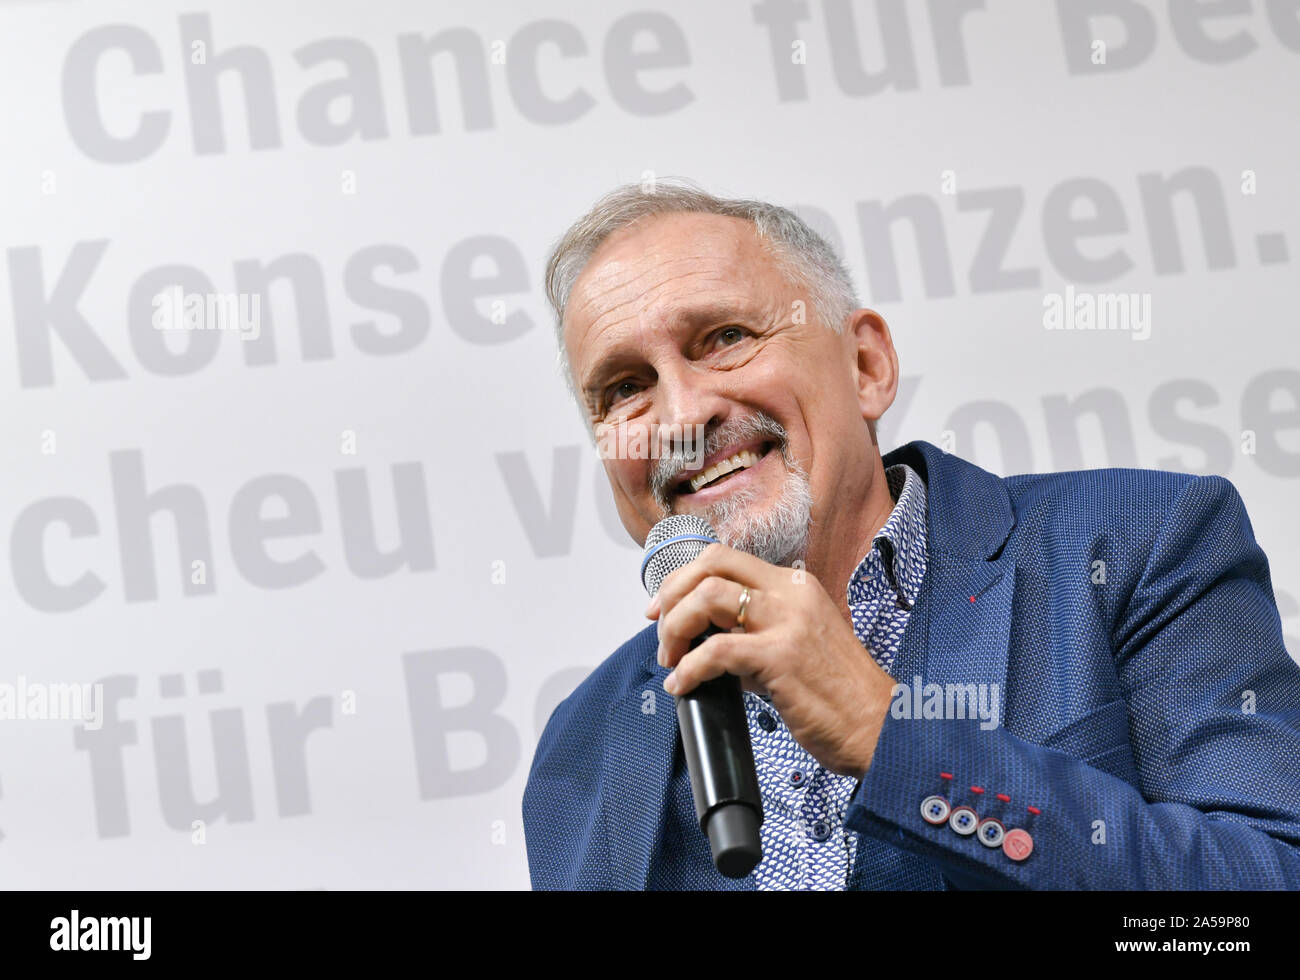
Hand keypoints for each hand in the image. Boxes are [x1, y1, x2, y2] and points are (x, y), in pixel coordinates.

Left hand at [646, 543, 895, 778]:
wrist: (879, 726)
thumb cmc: (841, 694)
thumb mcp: (800, 645)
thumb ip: (758, 634)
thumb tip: (713, 643)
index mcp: (795, 585)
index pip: (726, 558)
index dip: (684, 577)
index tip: (663, 607)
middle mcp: (791, 594)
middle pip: (712, 564)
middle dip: (672, 594)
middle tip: (660, 629)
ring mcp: (787, 623)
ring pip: (707, 599)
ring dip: (675, 629)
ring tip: (671, 660)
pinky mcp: (781, 658)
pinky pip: (715, 652)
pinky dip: (688, 669)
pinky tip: (683, 686)